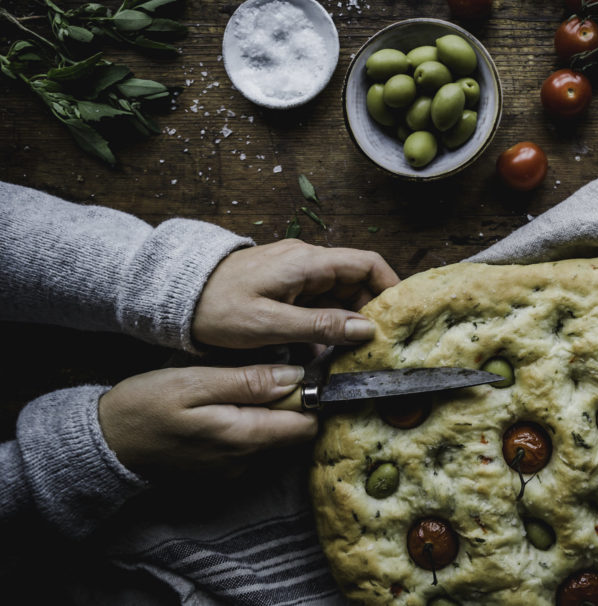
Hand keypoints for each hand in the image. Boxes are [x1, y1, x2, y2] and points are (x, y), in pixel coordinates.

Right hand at [98, 364, 317, 477]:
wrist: (105, 442)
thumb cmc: (146, 406)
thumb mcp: (195, 382)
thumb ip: (248, 381)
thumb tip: (294, 376)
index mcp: (244, 437)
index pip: (306, 425)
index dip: (309, 398)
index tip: (296, 374)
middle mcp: (245, 460)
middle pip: (292, 432)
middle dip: (288, 403)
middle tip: (260, 375)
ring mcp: (232, 468)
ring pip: (270, 437)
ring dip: (265, 412)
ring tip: (236, 387)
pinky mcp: (219, 468)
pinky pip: (249, 444)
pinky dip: (245, 423)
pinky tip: (221, 406)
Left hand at [192, 241, 399, 348]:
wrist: (173, 296)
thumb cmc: (215, 307)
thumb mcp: (269, 324)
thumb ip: (320, 326)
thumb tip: (366, 329)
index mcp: (308, 263)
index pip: (367, 265)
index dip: (390, 288)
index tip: (400, 318)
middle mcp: (307, 263)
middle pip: (356, 284)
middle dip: (369, 315)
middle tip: (375, 349)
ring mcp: (295, 275)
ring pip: (337, 298)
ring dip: (345, 326)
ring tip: (349, 359)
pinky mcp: (284, 289)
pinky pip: (316, 306)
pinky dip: (323, 329)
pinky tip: (319, 356)